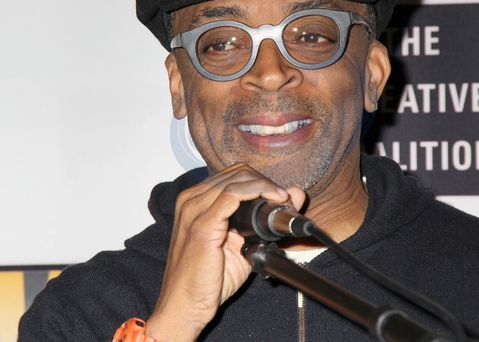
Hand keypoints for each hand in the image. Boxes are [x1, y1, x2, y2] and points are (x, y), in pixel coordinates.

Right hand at [145, 162, 305, 340]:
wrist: (185, 306)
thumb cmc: (208, 279)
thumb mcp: (241, 244)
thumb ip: (263, 220)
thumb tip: (293, 196)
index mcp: (196, 200)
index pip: (234, 175)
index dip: (261, 181)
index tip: (280, 196)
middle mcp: (191, 199)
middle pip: (237, 172)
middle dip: (265, 182)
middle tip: (283, 199)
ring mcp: (194, 209)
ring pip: (237, 179)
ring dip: (264, 187)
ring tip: (280, 202)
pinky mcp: (202, 224)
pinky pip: (232, 195)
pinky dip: (256, 193)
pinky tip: (270, 202)